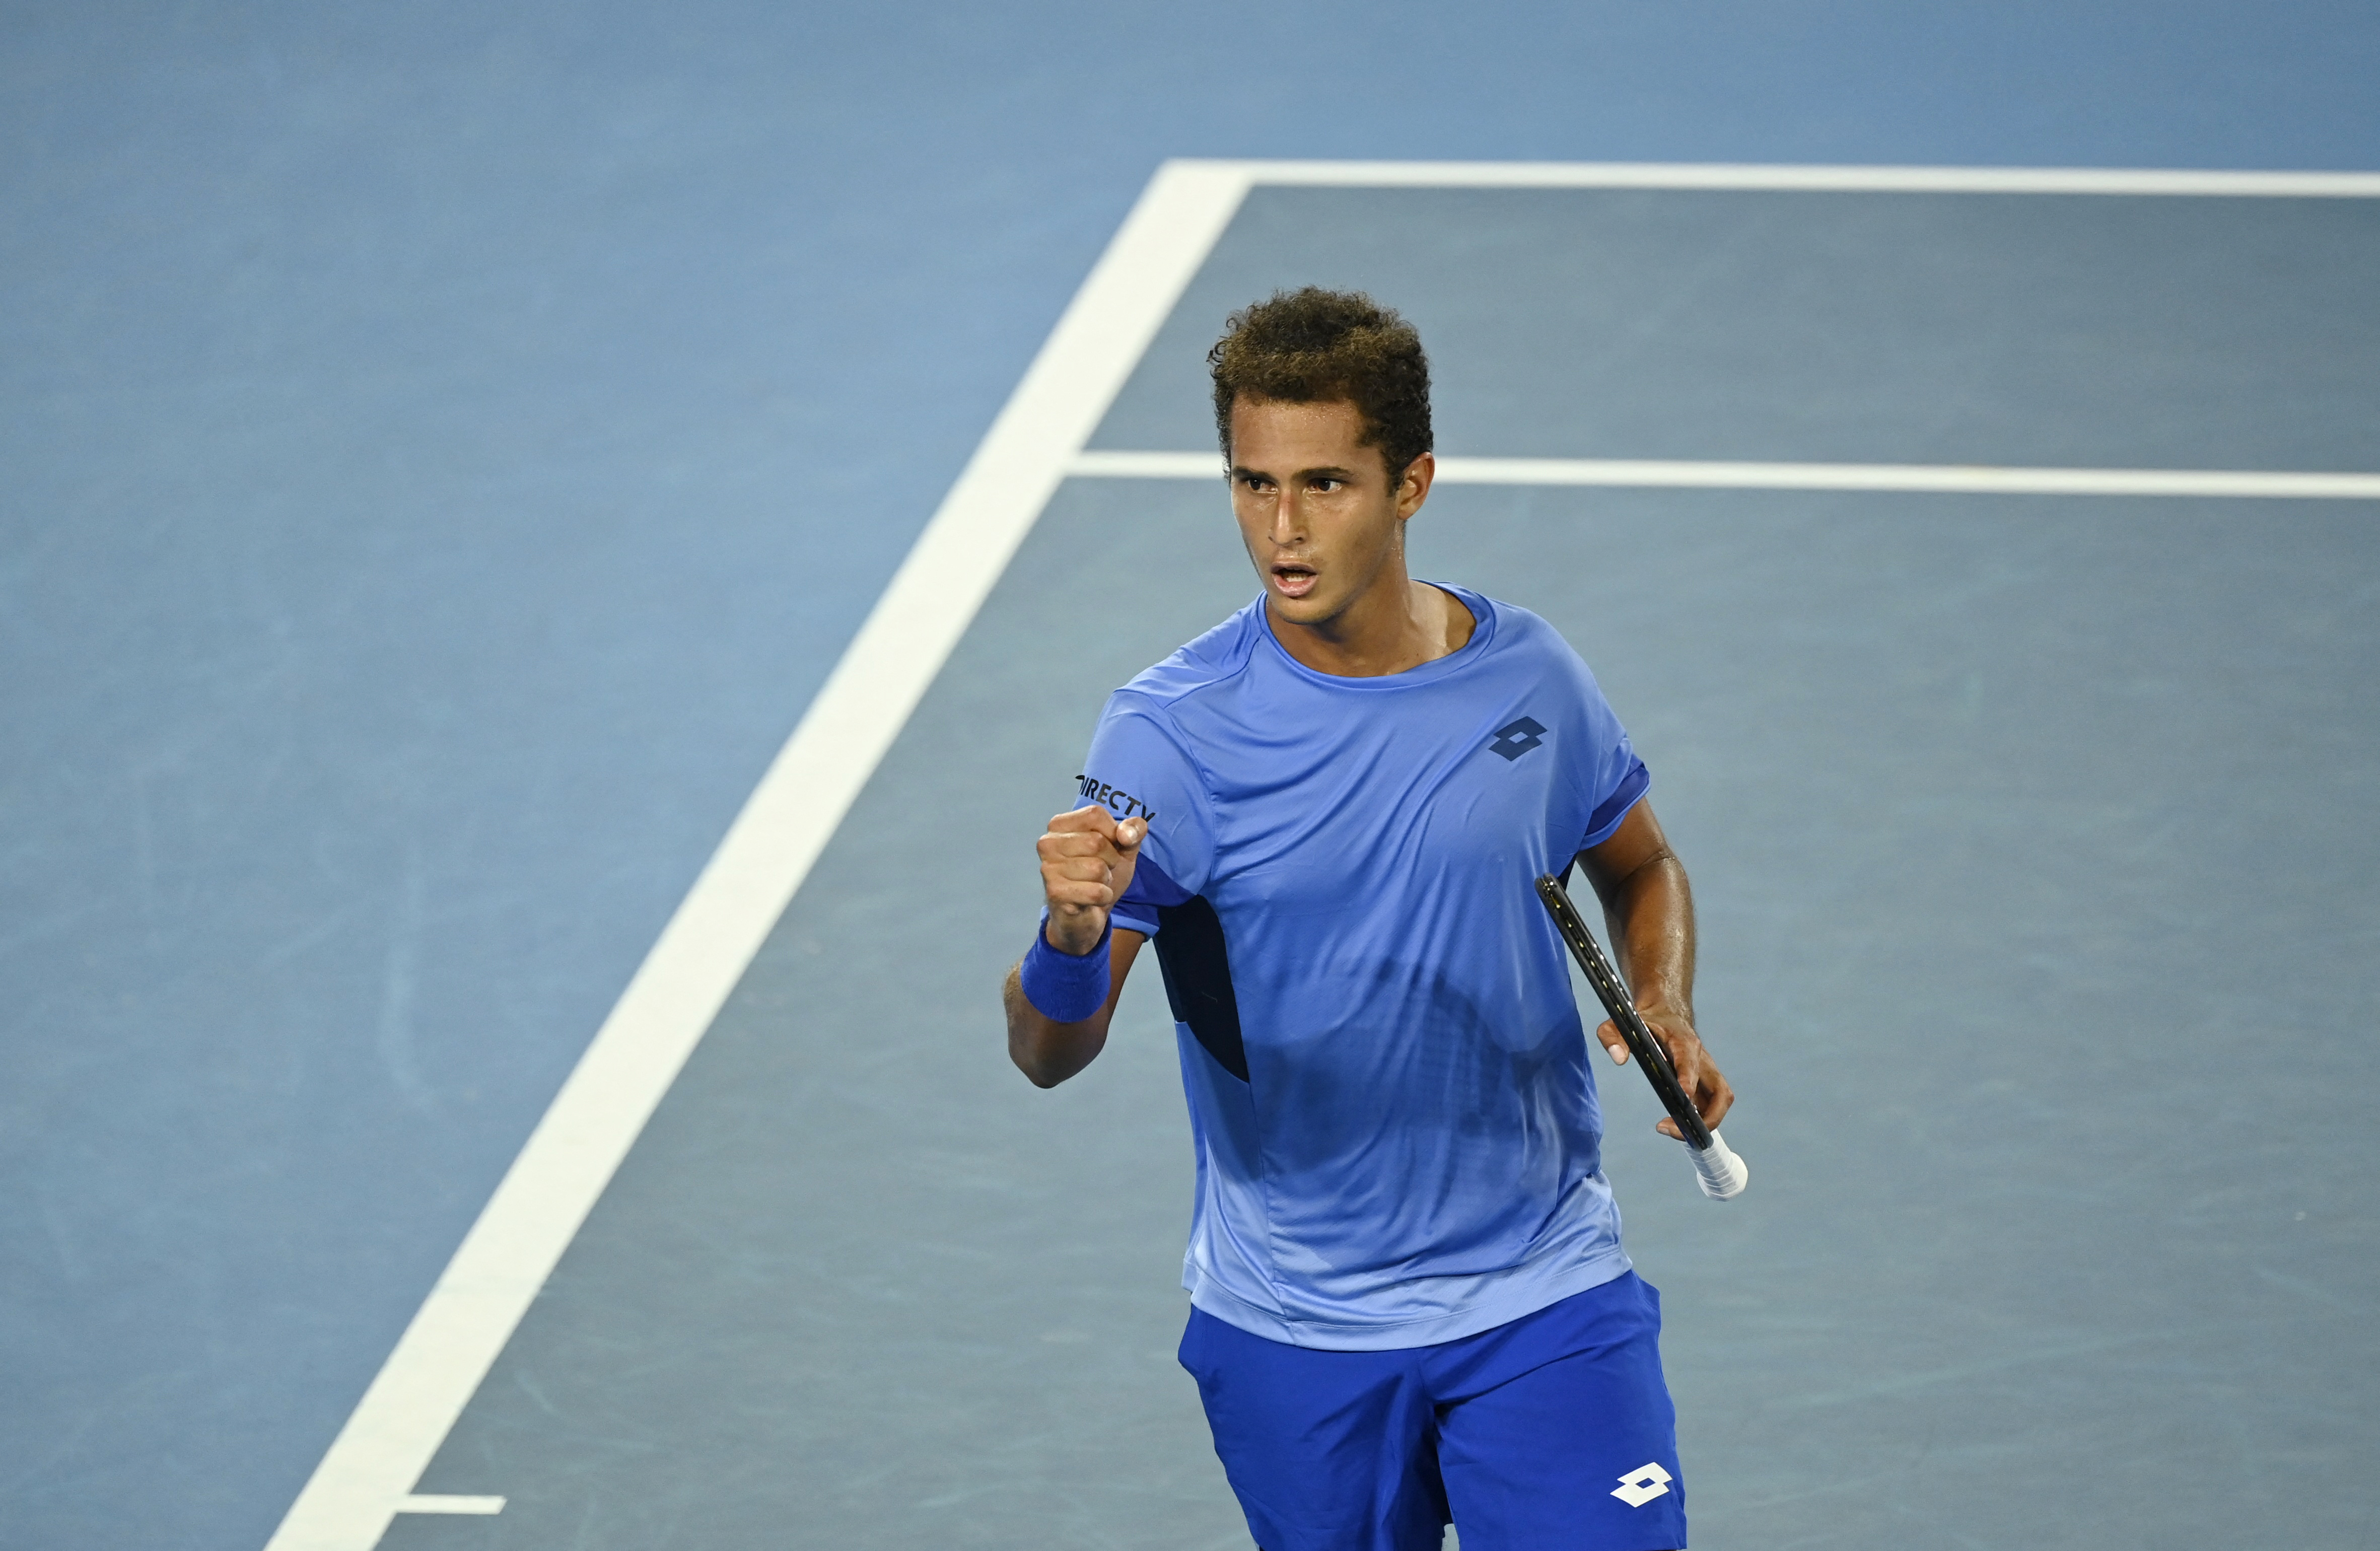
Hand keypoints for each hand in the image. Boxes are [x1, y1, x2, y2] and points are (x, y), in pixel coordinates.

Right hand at [1037, 805, 1146, 955]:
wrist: (1086, 915)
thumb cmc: (1101, 874)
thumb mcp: (1124, 847)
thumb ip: (1134, 830)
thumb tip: (1125, 834)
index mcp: (1059, 824)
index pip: (1095, 814)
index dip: (1113, 832)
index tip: (1110, 847)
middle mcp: (1047, 843)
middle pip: (1097, 841)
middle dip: (1111, 860)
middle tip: (1101, 871)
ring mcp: (1048, 868)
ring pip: (1098, 868)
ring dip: (1106, 880)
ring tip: (1094, 884)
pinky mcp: (1055, 893)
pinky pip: (1096, 891)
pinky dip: (1103, 897)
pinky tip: (1092, 900)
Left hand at [1593, 1010, 1733, 1139]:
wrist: (1666, 1013)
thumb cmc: (1645, 1021)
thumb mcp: (1620, 1023)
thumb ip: (1612, 1036)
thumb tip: (1618, 1058)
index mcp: (1683, 1042)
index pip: (1691, 1062)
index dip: (1689, 1080)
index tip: (1683, 1098)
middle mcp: (1702, 1058)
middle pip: (1719, 1091)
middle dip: (1704, 1117)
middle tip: (1672, 1130)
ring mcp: (1707, 1071)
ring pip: (1721, 1100)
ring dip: (1707, 1122)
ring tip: (1677, 1133)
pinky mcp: (1705, 1081)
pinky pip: (1714, 1103)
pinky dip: (1703, 1119)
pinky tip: (1680, 1126)